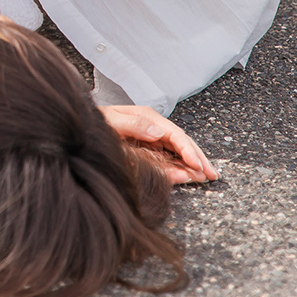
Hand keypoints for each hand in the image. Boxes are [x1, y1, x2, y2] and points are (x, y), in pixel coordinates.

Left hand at [100, 105, 218, 185]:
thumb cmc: (97, 122)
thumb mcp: (112, 120)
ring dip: (192, 165)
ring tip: (206, 177)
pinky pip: (166, 162)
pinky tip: (188, 177)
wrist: (83, 128)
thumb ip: (134, 124)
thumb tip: (159, 132)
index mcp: (148, 119)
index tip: (197, 165)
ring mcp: (151, 141)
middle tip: (213, 174)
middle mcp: (153, 129)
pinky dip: (178, 170)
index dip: (188, 150)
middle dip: (198, 158)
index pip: (175, 135)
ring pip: (178, 154)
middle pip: (182, 144)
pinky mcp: (147, 152)